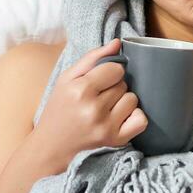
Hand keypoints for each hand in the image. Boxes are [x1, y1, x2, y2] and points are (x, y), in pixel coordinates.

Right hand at [29, 37, 147, 173]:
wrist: (50, 149)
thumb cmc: (59, 110)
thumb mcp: (66, 80)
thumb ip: (92, 58)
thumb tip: (117, 43)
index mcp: (80, 90)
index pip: (115, 69)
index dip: (108, 72)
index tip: (98, 81)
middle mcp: (94, 109)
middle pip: (123, 84)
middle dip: (113, 88)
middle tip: (97, 98)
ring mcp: (106, 127)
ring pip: (132, 100)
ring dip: (122, 102)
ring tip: (105, 109)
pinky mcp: (116, 141)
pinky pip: (141, 120)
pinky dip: (134, 117)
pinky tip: (119, 118)